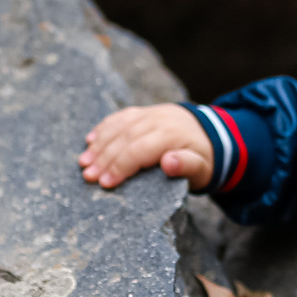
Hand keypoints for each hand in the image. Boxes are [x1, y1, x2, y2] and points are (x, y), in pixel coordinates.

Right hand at [81, 104, 213, 190]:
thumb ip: (188, 166)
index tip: (105, 184)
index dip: (120, 166)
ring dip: (99, 144)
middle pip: (124, 138)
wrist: (213, 135)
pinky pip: (120, 117)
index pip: (139, 150)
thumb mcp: (203, 169)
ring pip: (119, 125)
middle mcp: (158, 119)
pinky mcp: (145, 112)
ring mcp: (150, 113)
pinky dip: (104, 128)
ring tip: (83, 162)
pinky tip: (90, 141)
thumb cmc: (204, 160)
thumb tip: (168, 162)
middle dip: (103, 158)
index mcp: (171, 135)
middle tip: (87, 176)